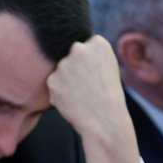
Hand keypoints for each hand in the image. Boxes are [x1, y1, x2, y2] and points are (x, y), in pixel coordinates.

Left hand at [47, 35, 138, 162]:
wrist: (104, 119)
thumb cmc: (110, 95)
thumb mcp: (109, 66)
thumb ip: (92, 55)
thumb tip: (74, 51)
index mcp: (98, 43)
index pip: (87, 45)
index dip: (90, 61)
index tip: (95, 73)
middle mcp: (79, 49)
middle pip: (71, 55)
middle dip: (75, 68)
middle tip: (86, 85)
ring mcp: (64, 64)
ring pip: (61, 70)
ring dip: (66, 80)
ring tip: (81, 95)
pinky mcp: (52, 80)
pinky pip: (54, 84)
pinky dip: (60, 92)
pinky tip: (73, 100)